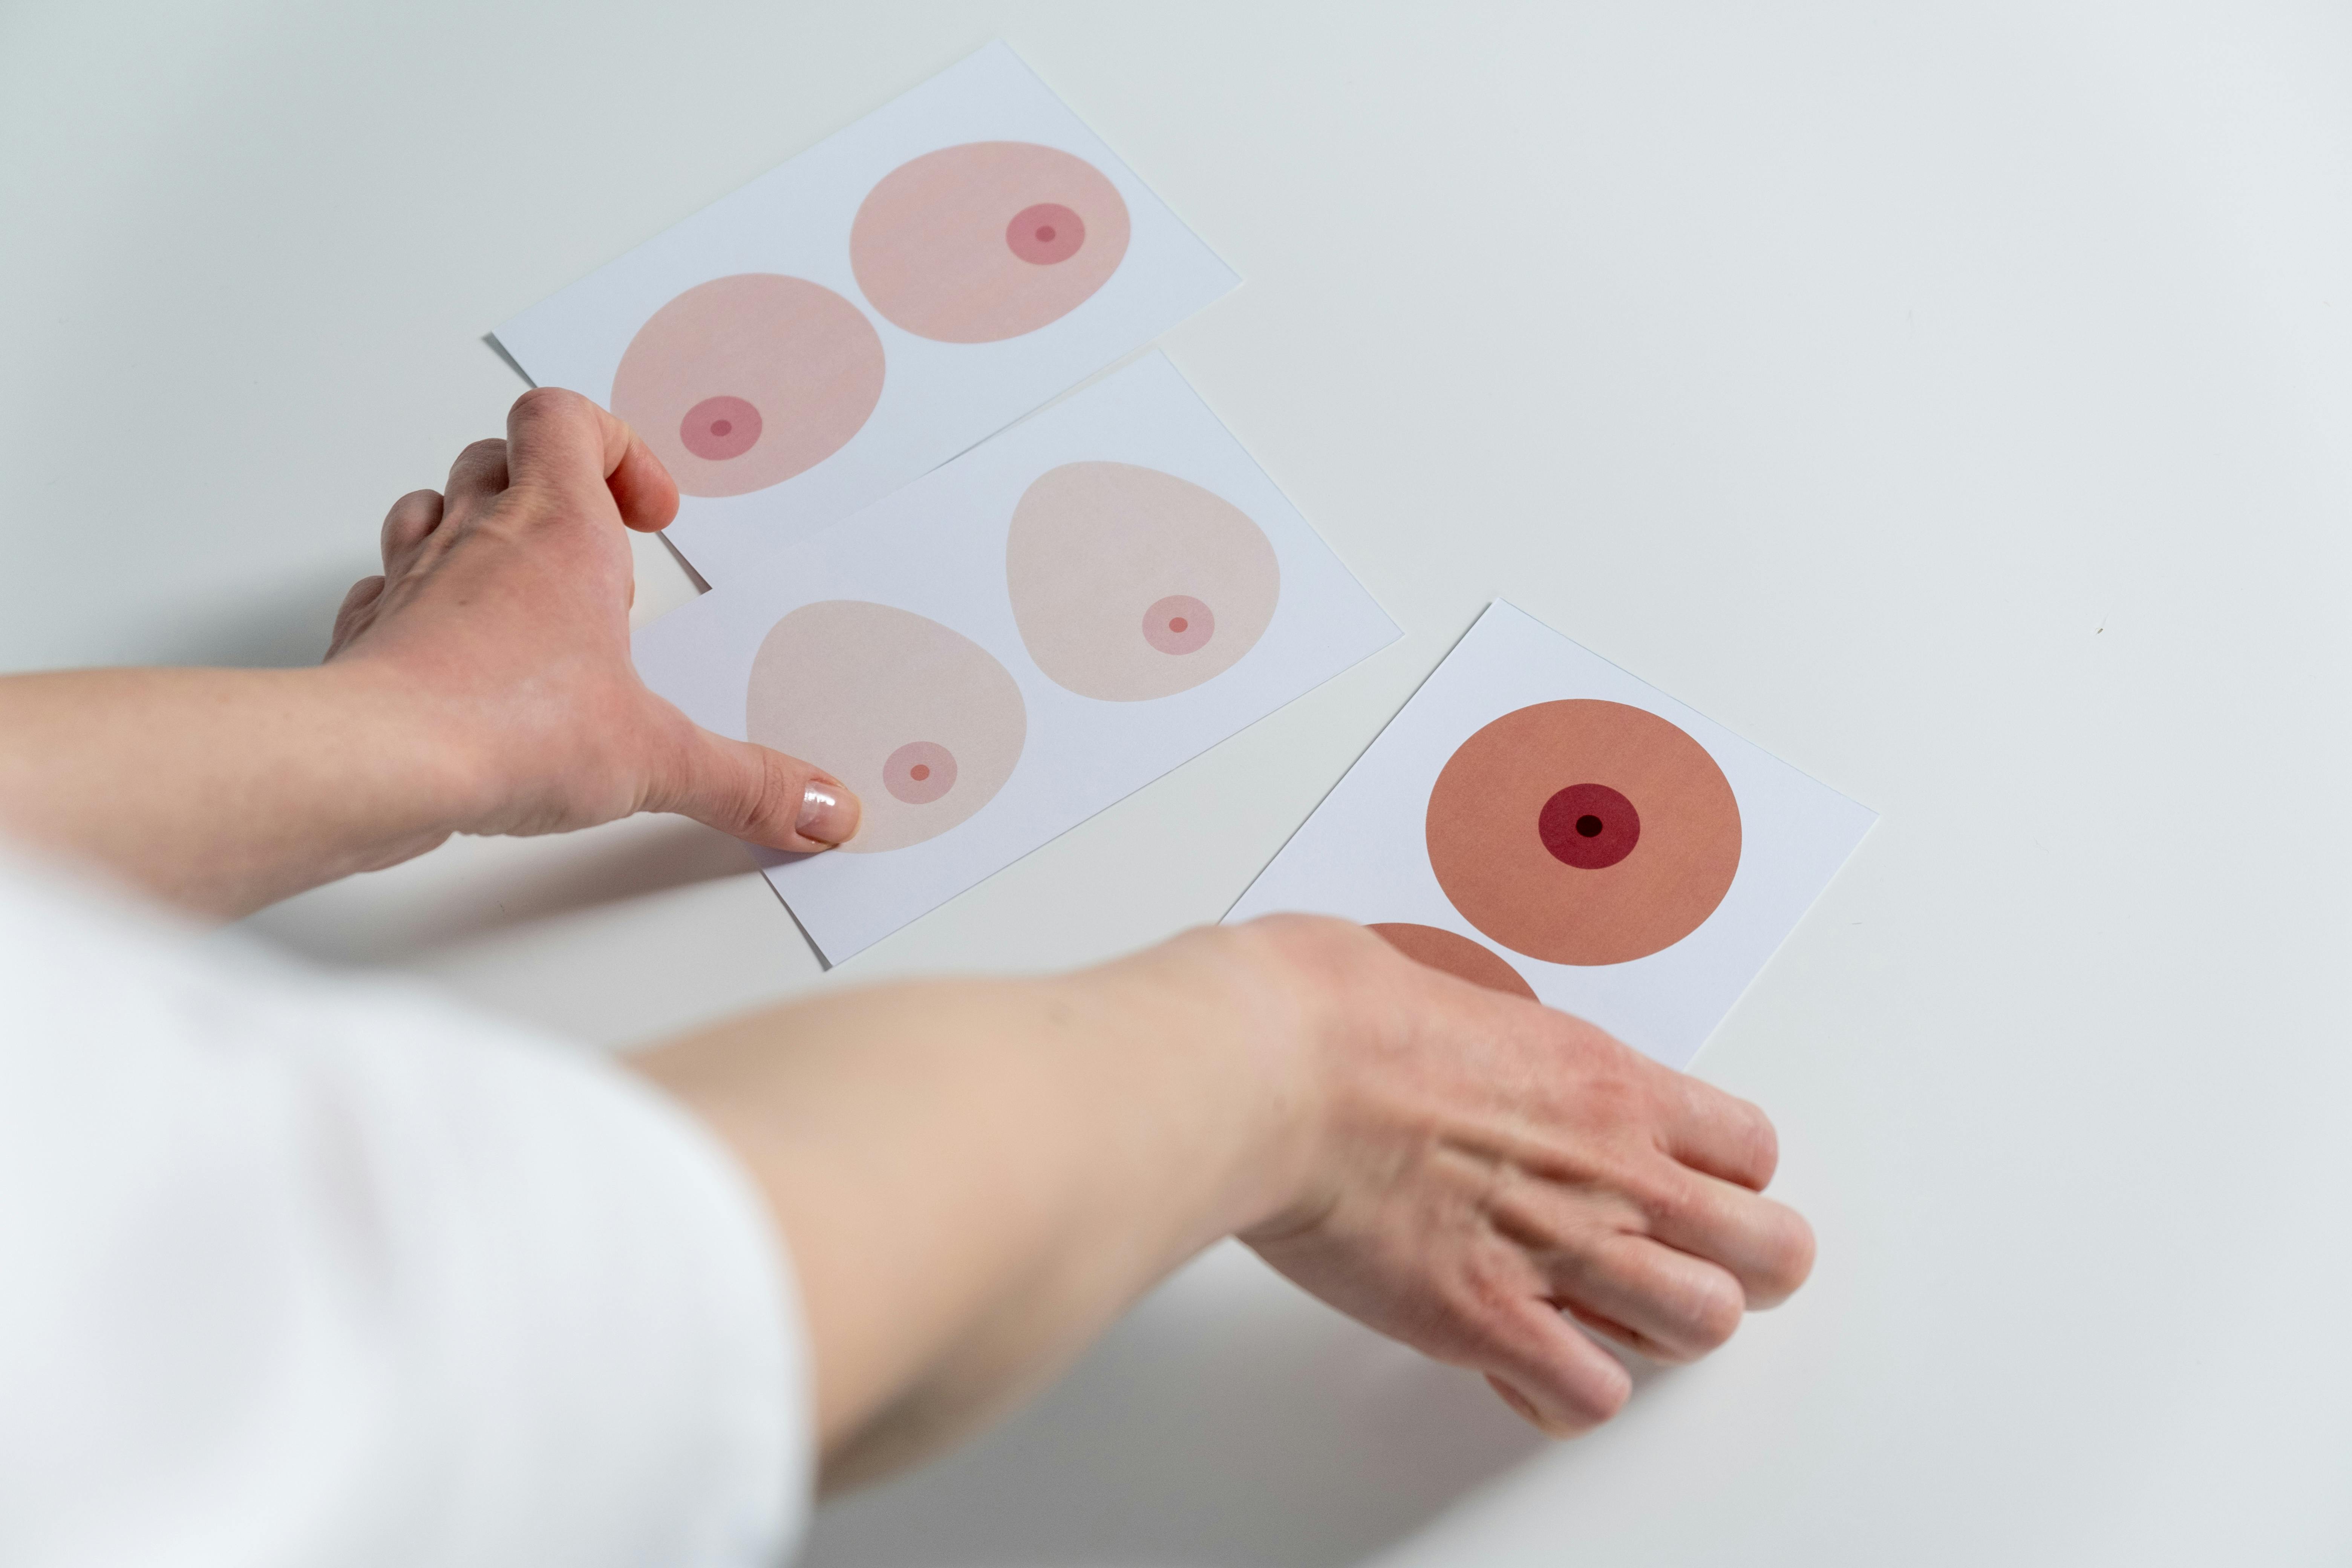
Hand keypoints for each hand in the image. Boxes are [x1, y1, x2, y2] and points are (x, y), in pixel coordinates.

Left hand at [325, 388, 859, 851]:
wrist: (375, 762)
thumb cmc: (505, 723)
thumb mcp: (659, 758)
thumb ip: (747, 782)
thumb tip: (823, 813)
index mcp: (559, 529)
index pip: (569, 419)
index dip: (615, 445)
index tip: (650, 515)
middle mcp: (480, 537)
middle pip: (501, 454)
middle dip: (551, 488)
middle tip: (598, 556)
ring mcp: (414, 580)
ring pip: (433, 505)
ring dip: (475, 529)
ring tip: (523, 592)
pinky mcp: (369, 634)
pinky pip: (384, 588)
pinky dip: (417, 604)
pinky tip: (453, 655)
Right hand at [1236, 916, 1814, 1434]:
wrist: (1272, 1068)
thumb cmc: (1335, 1015)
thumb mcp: (1453, 993)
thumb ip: (1496, 1041)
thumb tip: (1465, 1041)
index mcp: (1605, 1082)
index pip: (1751, 1150)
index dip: (1730, 1181)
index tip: (1684, 1188)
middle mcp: (1607, 1170)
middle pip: (1771, 1253)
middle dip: (1741, 1271)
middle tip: (1681, 1266)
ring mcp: (1555, 1251)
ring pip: (1703, 1327)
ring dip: (1660, 1333)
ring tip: (1605, 1319)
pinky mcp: (1486, 1320)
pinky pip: (1589, 1396)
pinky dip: (1564, 1394)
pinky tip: (1525, 1364)